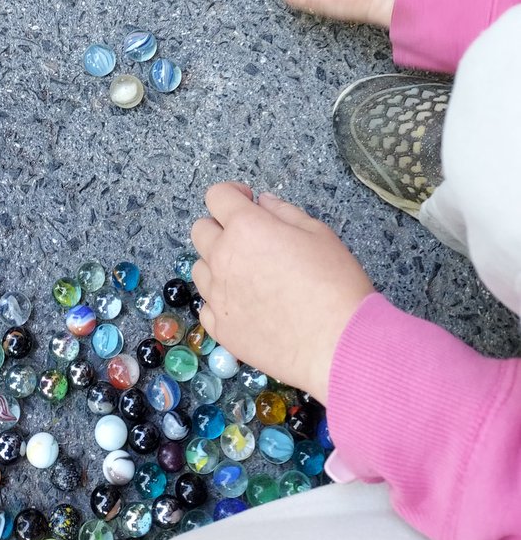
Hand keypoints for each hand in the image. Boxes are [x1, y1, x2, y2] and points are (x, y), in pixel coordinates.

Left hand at [192, 183, 373, 403]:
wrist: (339, 345)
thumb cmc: (335, 284)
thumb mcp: (318, 233)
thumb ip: (283, 212)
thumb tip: (262, 203)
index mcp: (245, 227)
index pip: (217, 196)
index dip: (232, 194)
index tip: (247, 202)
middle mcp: (222, 258)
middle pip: (200, 230)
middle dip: (221, 227)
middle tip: (248, 240)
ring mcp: (217, 296)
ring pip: (200, 268)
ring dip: (218, 265)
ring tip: (248, 277)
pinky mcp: (220, 329)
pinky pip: (207, 307)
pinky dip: (221, 302)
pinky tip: (246, 306)